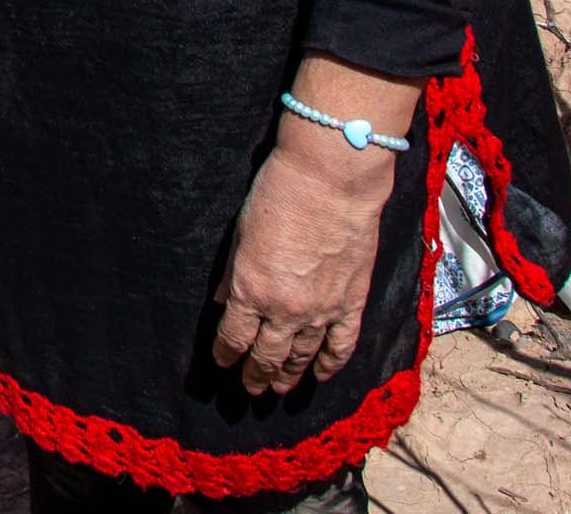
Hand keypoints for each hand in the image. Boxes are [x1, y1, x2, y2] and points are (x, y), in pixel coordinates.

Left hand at [210, 120, 399, 394]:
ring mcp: (322, 310)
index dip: (226, 355)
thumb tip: (218, 301)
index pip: (233, 338)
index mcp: (250, 291)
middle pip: (267, 356)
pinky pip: (341, 345)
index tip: (223, 364)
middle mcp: (285, 310)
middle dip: (255, 375)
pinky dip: (330, 364)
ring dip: (289, 375)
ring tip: (279, 389)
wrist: (331, 180)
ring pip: (302, 356)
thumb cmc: (278, 195)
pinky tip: (321, 375)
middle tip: (250, 389)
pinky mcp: (352, 302)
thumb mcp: (240, 233)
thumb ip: (230, 273)